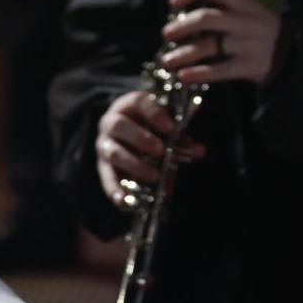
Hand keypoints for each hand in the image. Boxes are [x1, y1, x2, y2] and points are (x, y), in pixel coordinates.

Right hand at [95, 88, 203, 208]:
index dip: (154, 114)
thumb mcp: (164, 126)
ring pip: (112, 151)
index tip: (171, 127)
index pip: (138, 102)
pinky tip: (123, 200)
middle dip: (141, 139)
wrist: (127, 132)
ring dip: (134, 164)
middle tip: (161, 151)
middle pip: (119, 125)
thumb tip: (200, 150)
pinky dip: (114, 189)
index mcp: (128, 105)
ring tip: (154, 175)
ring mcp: (104, 144)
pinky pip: (106, 177)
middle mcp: (111, 122)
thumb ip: (180, 137)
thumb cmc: (149, 126)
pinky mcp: (102, 165)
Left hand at [159, 0, 282, 84]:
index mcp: (243, 2)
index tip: (173, 3)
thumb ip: (223, 8)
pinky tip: (184, 76)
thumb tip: (184, 14)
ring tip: (168, 61)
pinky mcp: (249, 66)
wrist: (294, 53)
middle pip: (206, 18)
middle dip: (182, 26)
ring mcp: (247, 44)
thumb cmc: (262, 30)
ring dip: (184, 54)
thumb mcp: (249, 10)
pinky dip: (199, 74)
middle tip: (167, 34)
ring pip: (209, 47)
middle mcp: (244, 21)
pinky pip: (219, 70)